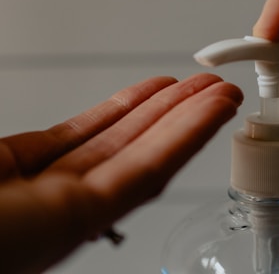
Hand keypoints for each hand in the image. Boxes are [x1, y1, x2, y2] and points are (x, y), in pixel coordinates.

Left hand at [0, 73, 241, 272]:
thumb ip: (34, 146)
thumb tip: (74, 129)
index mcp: (32, 177)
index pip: (100, 135)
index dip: (138, 107)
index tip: (167, 86)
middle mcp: (61, 193)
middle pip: (132, 141)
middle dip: (176, 110)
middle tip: (211, 86)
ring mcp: (74, 207)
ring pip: (149, 152)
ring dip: (189, 120)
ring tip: (221, 95)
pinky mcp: (82, 217)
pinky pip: (145, 170)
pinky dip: (181, 139)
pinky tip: (205, 116)